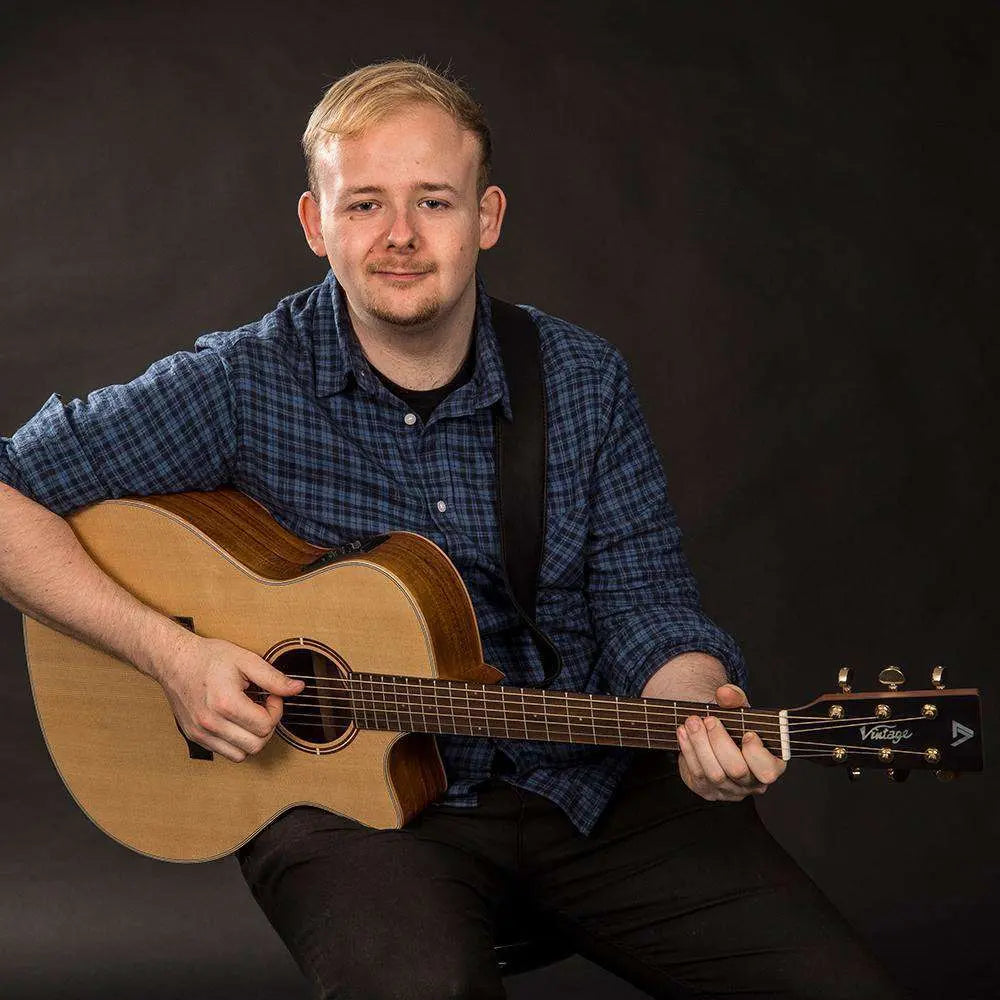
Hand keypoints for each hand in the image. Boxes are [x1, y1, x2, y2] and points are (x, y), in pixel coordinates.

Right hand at [156, 634, 304, 761]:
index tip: (271, 696)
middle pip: (256, 744)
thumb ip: (273, 677)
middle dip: (267, 726)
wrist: (174, 660)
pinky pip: (225, 753)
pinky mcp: (194, 737)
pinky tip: (236, 722)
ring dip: (252, 738)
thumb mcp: (246, 659)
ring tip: (249, 715)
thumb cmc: (208, 658)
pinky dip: (236, 743)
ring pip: (241, 755)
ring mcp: (201, 733)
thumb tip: (297, 689)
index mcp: (225, 703)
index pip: (265, 725)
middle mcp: (211, 723)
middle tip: (262, 707)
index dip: (276, 710)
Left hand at [676, 683, 786, 800]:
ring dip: (699, 744)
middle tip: (709, 720)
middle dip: (720, 742)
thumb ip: (735, 698)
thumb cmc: (735, 724)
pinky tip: (683, 733)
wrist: (714, 735)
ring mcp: (729, 790)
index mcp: (770, 766)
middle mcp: (751, 783)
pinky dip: (688, 751)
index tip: (747, 733)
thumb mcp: (739, 708)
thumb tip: (725, 693)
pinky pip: (696, 774)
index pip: (767, 770)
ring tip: (692, 722)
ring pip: (713, 774)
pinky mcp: (707, 791)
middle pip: (736, 770)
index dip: (756, 753)